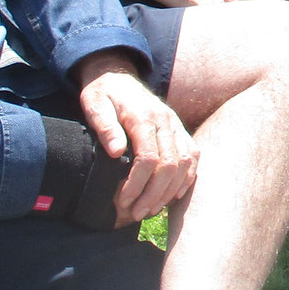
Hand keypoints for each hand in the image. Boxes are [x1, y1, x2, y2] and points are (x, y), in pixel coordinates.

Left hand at [73, 54, 198, 224]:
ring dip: (170, 191)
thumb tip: (116, 152)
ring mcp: (177, 125)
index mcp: (144, 117)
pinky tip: (174, 195)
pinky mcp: (181, 130)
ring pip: (185, 163)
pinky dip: (187, 178)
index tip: (123, 201)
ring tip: (151, 209)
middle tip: (137, 213)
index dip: (137, 184)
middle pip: (170, 165)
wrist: (117, 76)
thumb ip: (105, 127)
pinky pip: (193, 156)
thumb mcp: (95, 105)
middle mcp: (166, 121)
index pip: (148, 158)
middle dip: (154, 194)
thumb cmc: (104, 95)